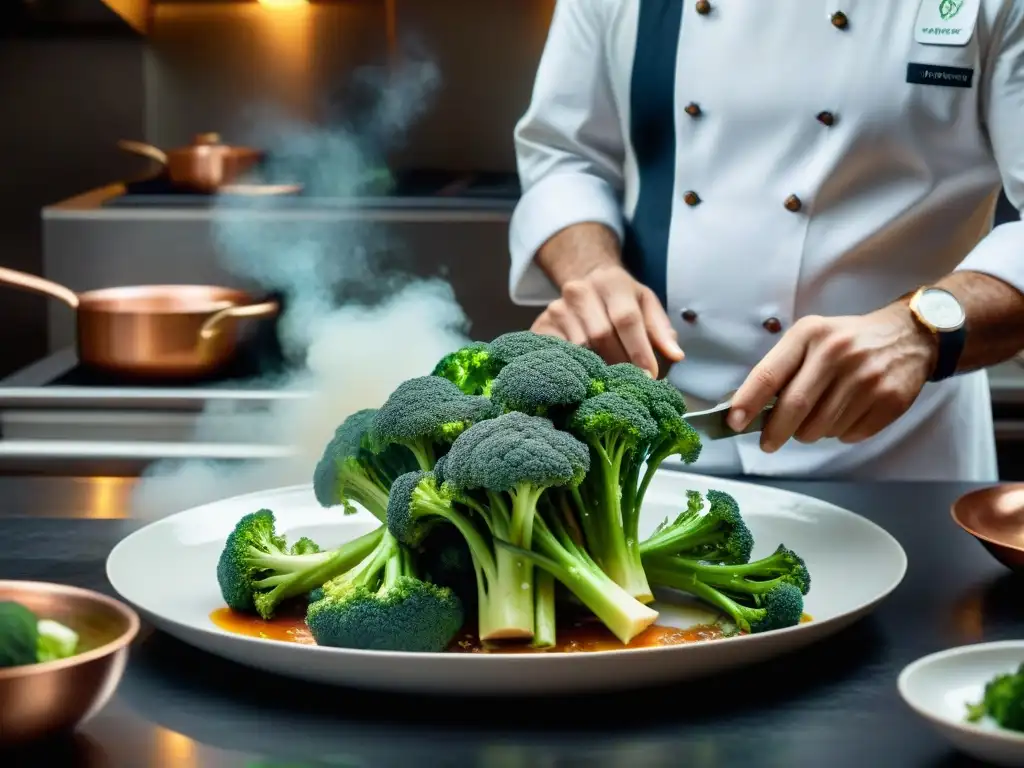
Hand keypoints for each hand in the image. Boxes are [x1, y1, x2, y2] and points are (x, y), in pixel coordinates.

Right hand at [531, 265, 683, 375]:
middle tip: (632, 382)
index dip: (639, 350)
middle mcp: (580, 290)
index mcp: (611, 282)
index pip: (626, 318)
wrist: (584, 283)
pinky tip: (588, 376)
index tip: (649, 375)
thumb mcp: (645, 304)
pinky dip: (576, 368)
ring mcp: (557, 307)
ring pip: (581, 347)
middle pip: (602, 335)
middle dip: (621, 362)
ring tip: (613, 380)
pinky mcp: (542, 325)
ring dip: (599, 367)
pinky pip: (561, 353)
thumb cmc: (620, 299)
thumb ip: (661, 330)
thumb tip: (675, 356)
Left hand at [728, 304, 938, 451]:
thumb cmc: (845, 340)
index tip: (734, 423)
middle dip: (775, 432)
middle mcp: (837, 353)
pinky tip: (845, 415)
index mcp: (810, 335)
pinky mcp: (890, 400)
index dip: (747, 403)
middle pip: (795, 407)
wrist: (908, 335)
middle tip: (767, 443)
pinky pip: (849, 435)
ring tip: (816, 419)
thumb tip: (746, 409)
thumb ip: (782, 368)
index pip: (769, 374)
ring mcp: (866, 378)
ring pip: (821, 427)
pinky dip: (839, 434)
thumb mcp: (811, 338)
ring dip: (809, 433)